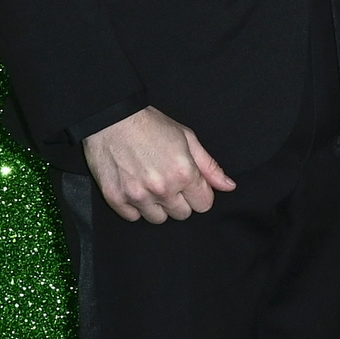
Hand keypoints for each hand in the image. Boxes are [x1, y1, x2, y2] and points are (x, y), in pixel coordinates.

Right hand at [84, 106, 234, 223]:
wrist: (111, 119)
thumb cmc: (151, 125)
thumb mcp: (188, 138)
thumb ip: (209, 166)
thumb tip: (229, 186)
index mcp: (184, 173)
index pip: (204, 205)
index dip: (199, 194)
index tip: (190, 185)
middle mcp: (162, 189)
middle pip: (182, 214)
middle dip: (180, 201)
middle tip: (169, 182)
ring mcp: (137, 196)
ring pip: (158, 219)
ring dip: (157, 206)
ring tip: (151, 185)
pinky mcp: (116, 199)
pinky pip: (133, 217)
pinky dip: (135, 207)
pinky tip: (135, 188)